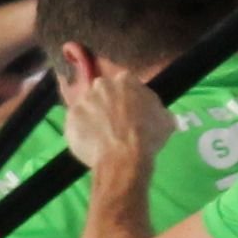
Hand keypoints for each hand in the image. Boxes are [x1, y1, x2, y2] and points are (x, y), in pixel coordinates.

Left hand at [60, 64, 175, 177]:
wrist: (124, 157)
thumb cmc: (148, 136)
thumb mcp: (165, 121)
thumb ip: (160, 113)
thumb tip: (167, 118)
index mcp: (125, 80)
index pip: (124, 84)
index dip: (127, 99)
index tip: (129, 111)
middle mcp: (101, 85)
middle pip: (102, 92)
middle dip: (107, 104)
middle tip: (114, 123)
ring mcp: (83, 101)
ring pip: (87, 107)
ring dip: (93, 118)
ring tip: (102, 137)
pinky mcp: (70, 118)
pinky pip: (76, 124)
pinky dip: (82, 132)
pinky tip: (92, 145)